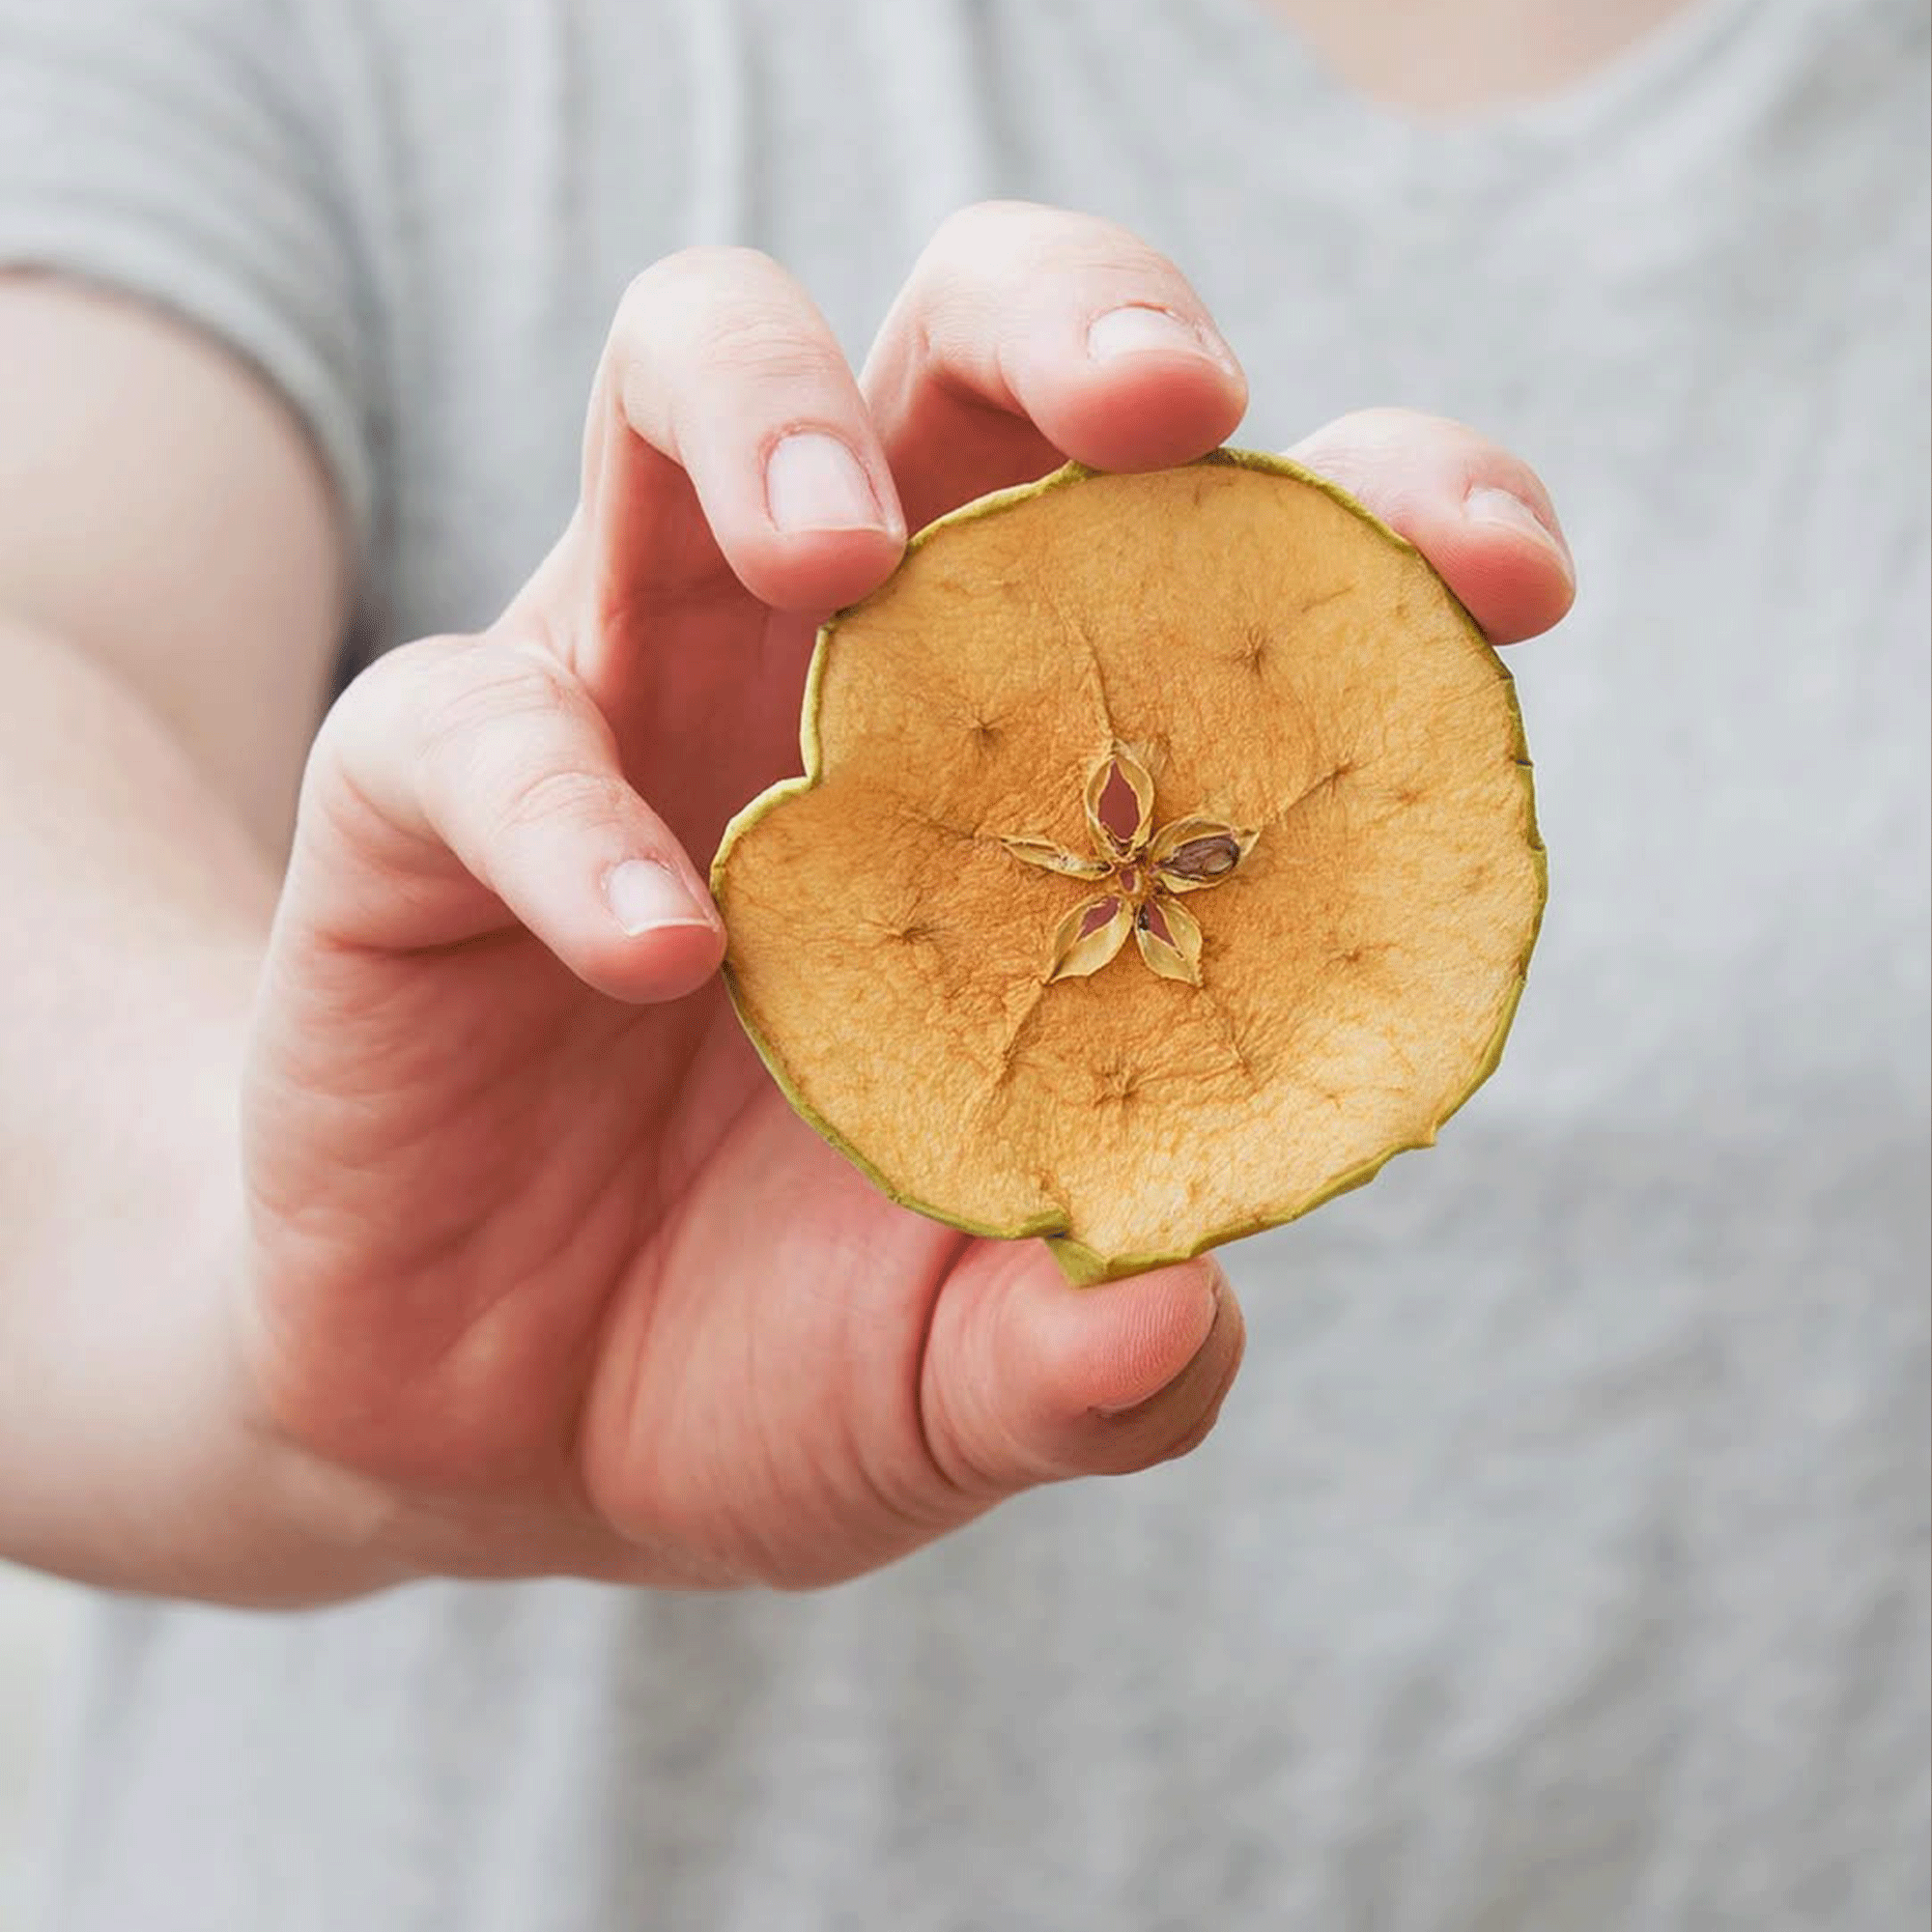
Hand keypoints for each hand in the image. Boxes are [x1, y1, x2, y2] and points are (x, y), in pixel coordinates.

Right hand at [238, 203, 1574, 1590]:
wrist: (494, 1431)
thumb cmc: (762, 1363)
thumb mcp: (953, 1390)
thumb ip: (1083, 1370)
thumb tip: (1176, 1313)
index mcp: (1031, 785)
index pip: (1223, 558)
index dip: (1384, 512)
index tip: (1504, 579)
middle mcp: (845, 684)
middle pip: (962, 347)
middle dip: (1077, 316)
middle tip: (1168, 409)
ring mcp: (626, 700)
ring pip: (688, 369)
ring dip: (777, 416)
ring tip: (838, 568)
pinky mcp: (420, 793)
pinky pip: (478, 725)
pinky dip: (564, 808)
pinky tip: (654, 954)